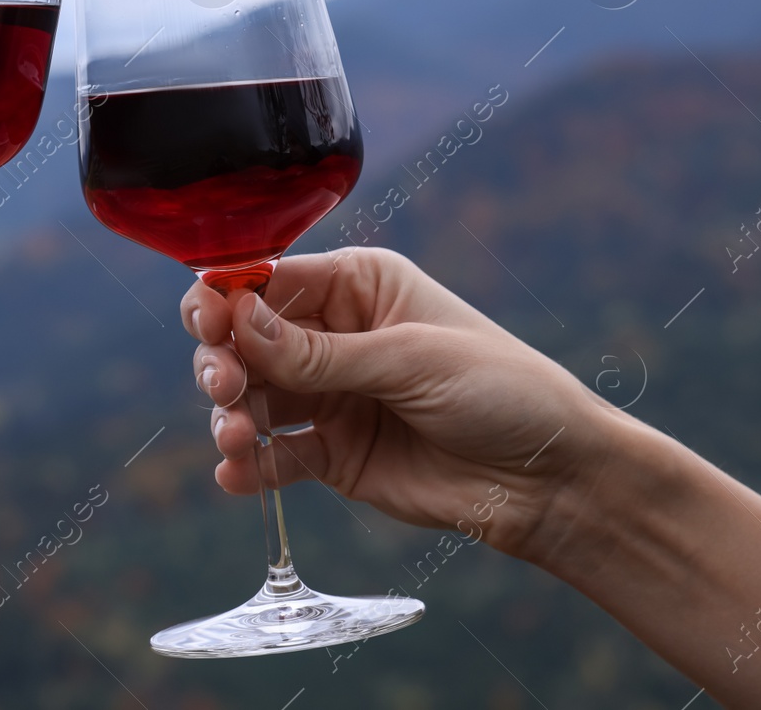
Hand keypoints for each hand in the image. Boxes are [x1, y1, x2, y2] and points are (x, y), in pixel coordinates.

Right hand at [183, 247, 621, 559]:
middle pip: (245, 339)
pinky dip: (249, 466)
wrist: (552, 480)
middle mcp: (333, 335)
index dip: (227, 298)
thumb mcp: (410, 360)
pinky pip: (275, 455)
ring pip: (252, 397)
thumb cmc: (501, 391)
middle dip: (223, 360)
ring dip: (231, 415)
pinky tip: (237, 476)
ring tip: (235, 438)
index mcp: (358, 286)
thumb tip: (236, 319)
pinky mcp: (332, 453)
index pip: (269, 280)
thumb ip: (319, 352)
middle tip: (227, 388)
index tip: (208, 324)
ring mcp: (330, 395)